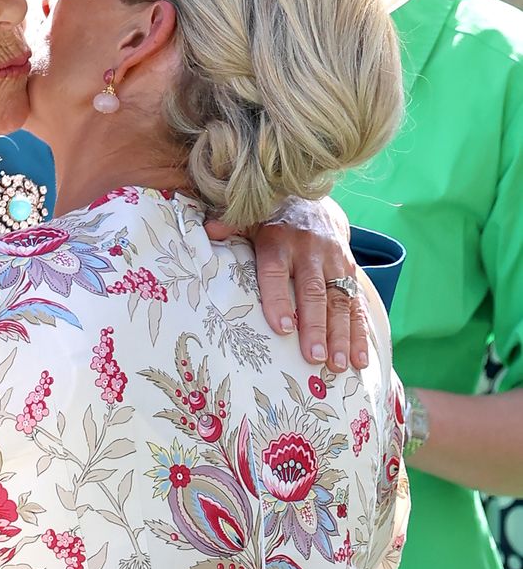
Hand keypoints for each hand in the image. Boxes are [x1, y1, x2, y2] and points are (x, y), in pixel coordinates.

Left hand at [206, 198, 367, 371]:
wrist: (313, 203)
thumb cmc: (272, 220)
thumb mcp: (250, 217)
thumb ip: (230, 225)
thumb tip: (208, 231)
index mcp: (279, 240)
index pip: (276, 272)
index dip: (278, 300)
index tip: (282, 329)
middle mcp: (310, 251)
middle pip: (314, 292)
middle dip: (315, 326)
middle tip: (314, 357)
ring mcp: (334, 262)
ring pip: (340, 301)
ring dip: (341, 335)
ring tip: (336, 365)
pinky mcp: (351, 272)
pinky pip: (358, 304)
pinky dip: (361, 333)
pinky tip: (359, 359)